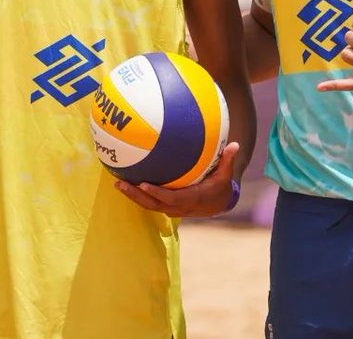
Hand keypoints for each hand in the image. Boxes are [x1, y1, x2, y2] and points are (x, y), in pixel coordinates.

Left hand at [114, 142, 239, 217]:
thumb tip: (235, 145)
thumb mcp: (225, 175)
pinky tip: (126, 181)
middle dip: (136, 195)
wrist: (218, 205)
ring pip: (148, 205)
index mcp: (191, 199)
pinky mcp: (166, 205)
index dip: (157, 193)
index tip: (144, 184)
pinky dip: (138, 194)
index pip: (171, 199)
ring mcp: (170, 208)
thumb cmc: (220, 186)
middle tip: (121, 184)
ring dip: (132, 196)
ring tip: (117, 183)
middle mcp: (178, 207)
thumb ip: (227, 160)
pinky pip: (150, 201)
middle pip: (153, 204)